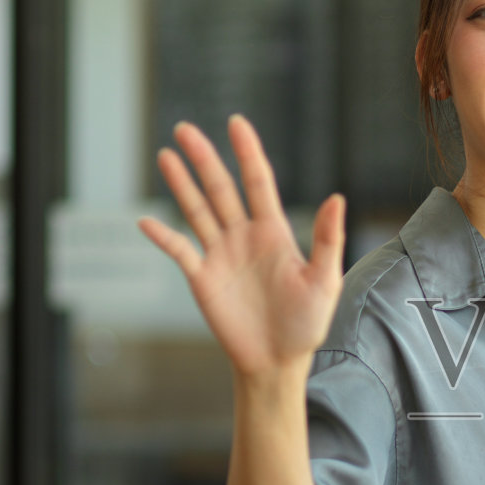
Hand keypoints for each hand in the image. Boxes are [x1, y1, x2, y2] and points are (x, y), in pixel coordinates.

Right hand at [138, 115, 345, 381]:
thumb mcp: (324, 281)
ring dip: (181, 184)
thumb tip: (338, 197)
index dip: (247, 152)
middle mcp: (244, 237)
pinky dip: (163, 236)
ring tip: (166, 155)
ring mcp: (220, 255)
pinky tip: (146, 219)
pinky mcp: (202, 278)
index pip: (258, 182)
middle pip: (221, 189)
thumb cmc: (307, 323)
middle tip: (185, 128)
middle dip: (204, 158)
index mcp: (274, 232)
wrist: (278, 361)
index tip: (236, 122)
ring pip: (197, 211)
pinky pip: (179, 251)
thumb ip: (328, 239)